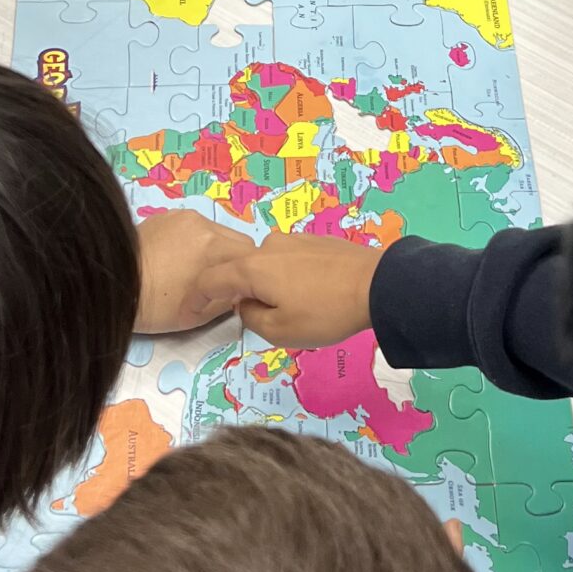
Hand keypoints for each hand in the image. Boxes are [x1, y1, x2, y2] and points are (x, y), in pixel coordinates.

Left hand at [136, 210, 255, 333]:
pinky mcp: (167, 214)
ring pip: (217, 231)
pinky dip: (195, 240)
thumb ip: (229, 299)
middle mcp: (203, 224)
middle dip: (234, 261)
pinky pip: (195, 226)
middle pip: (238, 240)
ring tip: (194, 269)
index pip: (252, 256)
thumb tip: (242, 290)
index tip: (238, 289)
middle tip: (217, 281)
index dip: (248, 275)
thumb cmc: (155, 307)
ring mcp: (184, 216)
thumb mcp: (198, 315)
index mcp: (213, 248)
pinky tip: (177, 257)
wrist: (112, 286)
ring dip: (216, 248)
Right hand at [206, 230, 380, 349]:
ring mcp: (293, 239)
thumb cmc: (325, 313)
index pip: (210, 278)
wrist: (377, 285)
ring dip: (272, 285)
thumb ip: (251, 319)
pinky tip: (315, 292)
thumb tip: (245, 304)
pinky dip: (292, 276)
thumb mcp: (280, 332)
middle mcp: (267, 246)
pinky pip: (291, 260)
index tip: (195, 308)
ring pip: (269, 265)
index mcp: (251, 268)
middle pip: (242, 271)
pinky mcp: (315, 240)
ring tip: (299, 308)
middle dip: (246, 293)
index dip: (199, 295)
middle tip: (267, 318)